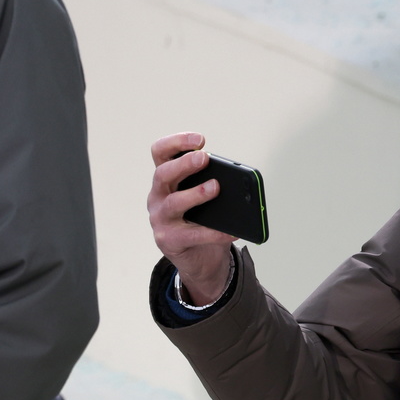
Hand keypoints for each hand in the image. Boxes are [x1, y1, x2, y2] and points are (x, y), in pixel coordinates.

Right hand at [147, 132, 234, 305]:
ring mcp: (160, 219)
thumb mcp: (207, 198)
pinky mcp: (169, 241)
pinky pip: (193, 235)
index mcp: (166, 180)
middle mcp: (158, 196)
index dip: (176, 142)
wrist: (200, 259)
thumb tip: (241, 183)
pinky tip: (232, 231)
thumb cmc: (203, 221)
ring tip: (215, 187)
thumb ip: (215, 185)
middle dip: (184, 163)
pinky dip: (215, 232)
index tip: (200, 139)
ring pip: (174, 203)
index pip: (160, 152)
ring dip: (196, 193)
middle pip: (163, 174)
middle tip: (205, 158)